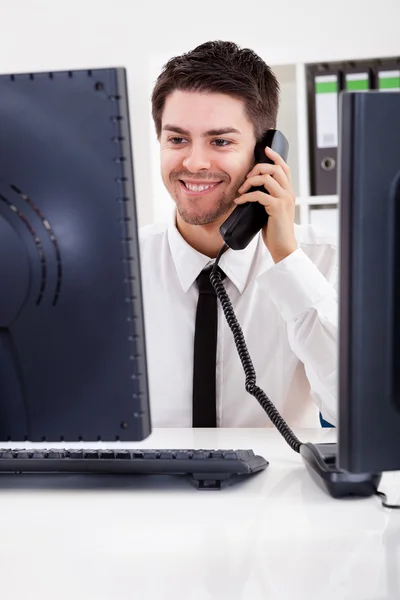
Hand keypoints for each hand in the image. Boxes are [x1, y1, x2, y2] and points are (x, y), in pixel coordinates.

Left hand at [235, 146, 296, 262]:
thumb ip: (267, 198)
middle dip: (257, 168)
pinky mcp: (277, 208)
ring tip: (241, 190)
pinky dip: (246, 196)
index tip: (265, 150)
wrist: (283, 247)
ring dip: (250, 181)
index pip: (284, 168)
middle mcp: (289, 193)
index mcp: (288, 192)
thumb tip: (251, 190)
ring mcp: (284, 200)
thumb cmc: (275, 230)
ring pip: (267, 178)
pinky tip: (239, 201)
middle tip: (246, 178)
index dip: (275, 157)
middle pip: (275, 168)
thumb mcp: (272, 210)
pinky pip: (259, 195)